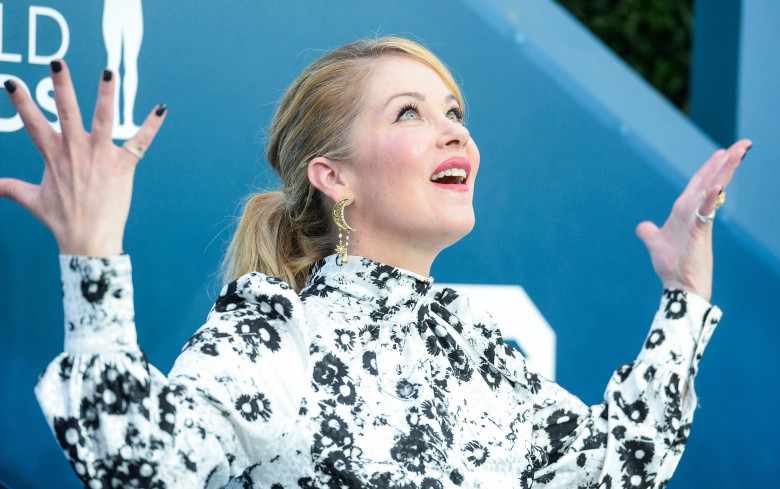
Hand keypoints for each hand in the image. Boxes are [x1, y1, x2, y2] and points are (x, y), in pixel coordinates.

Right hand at [0, 60, 165, 255]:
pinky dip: (151, 126)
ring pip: (103, 120)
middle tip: (58, 62)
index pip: (33, 123)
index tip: (11, 81)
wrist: (88, 241)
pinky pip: (139, 143)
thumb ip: (11, 188)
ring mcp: (100, 158)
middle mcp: (76, 152)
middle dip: (62, 86)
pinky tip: (162, 109)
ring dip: (106, 96)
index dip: (21, 103)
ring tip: (108, 71)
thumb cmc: (62, 221)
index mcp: (53, 156)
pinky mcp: (123, 168)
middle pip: (67, 113)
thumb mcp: (33, 200)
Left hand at [635, 139, 750, 301]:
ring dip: (724, 171)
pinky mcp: (699, 232)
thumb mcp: (655, 243)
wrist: (678, 286)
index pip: (698, 183)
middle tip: (743, 144)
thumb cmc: (672, 266)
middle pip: (710, 180)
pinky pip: (705, 211)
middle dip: (725, 162)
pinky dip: (710, 198)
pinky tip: (716, 186)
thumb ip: (649, 232)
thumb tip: (642, 227)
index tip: (722, 151)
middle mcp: (693, 212)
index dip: (710, 167)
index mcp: (684, 211)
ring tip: (738, 152)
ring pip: (712, 190)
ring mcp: (699, 221)